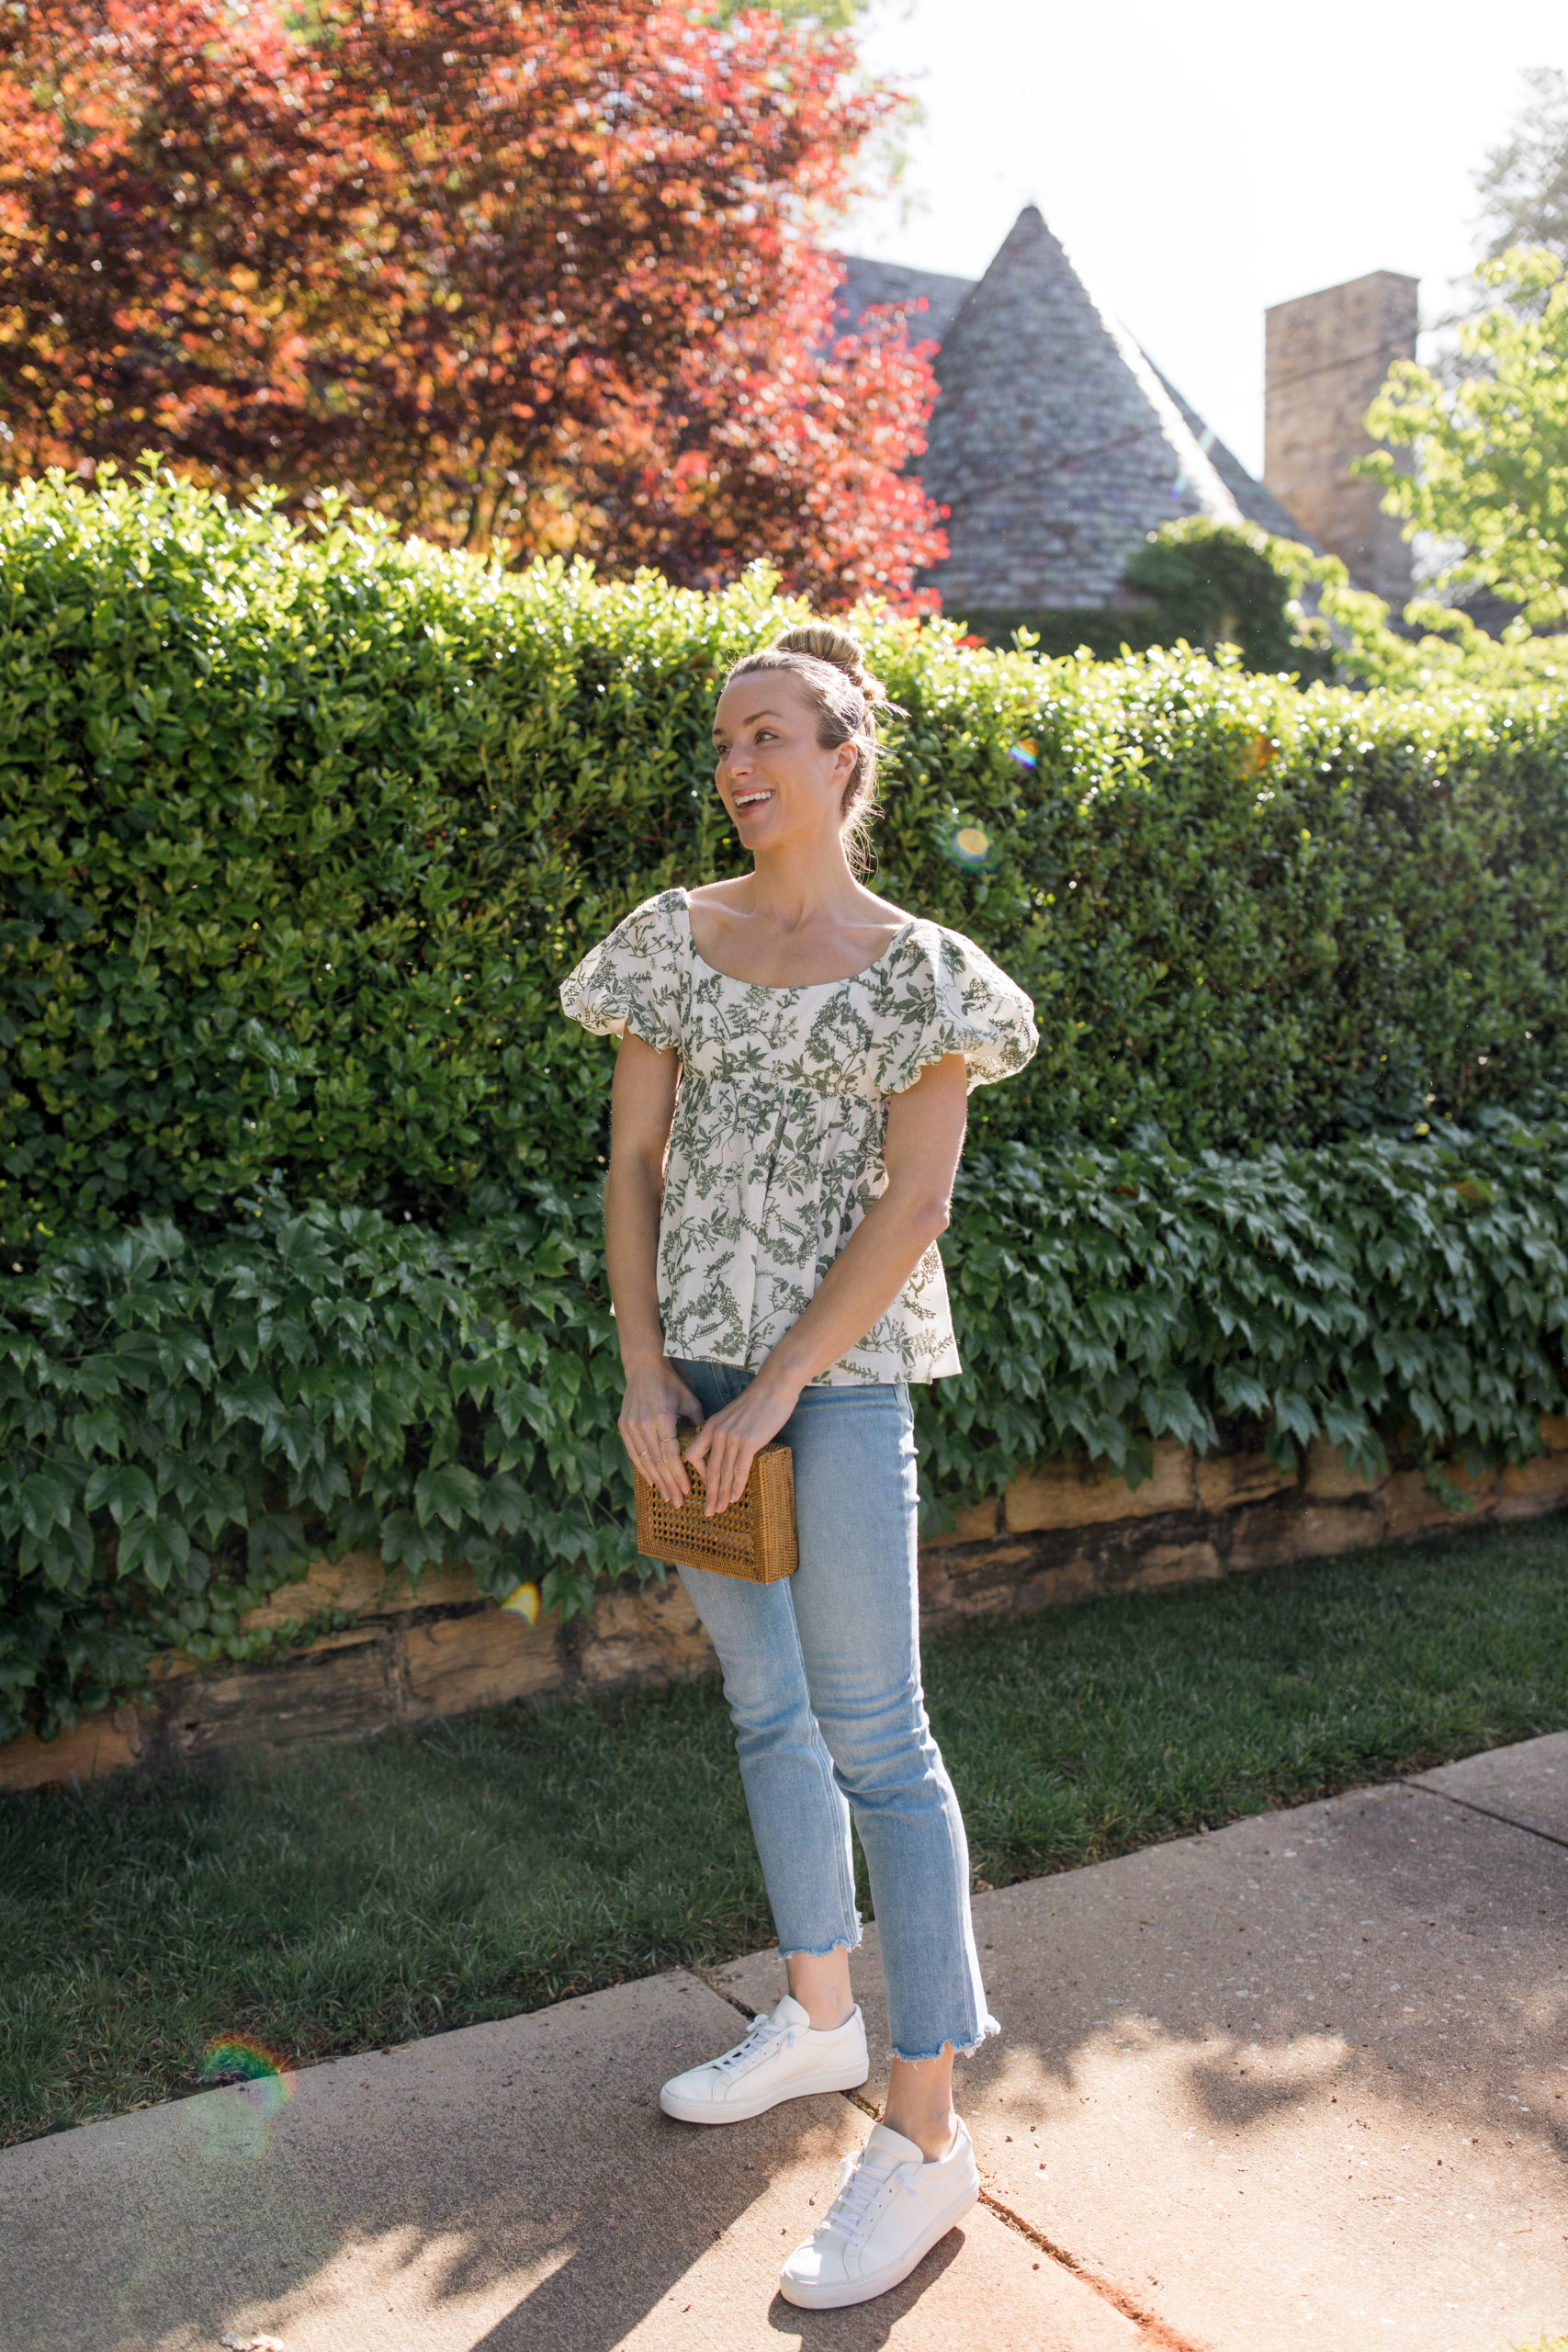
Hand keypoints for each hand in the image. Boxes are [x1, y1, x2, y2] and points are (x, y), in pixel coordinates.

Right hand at [619, 1358, 703, 1506]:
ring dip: (656, 1481)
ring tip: (666, 1497)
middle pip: (658, 1463)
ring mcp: (631, 1426)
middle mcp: (644, 1424)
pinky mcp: (623, 1426)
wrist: (643, 1367)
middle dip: (669, 1485)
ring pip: (644, 1461)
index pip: (671, 1455)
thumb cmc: (670, 1384)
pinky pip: (633, 1453)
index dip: (679, 1475)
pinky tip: (651, 1481)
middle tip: (678, 1503)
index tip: (688, 1490)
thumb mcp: (689, 1400)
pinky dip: (642, 1469)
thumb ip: (698, 1423)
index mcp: (662, 1418)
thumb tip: (709, 1446)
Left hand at [683, 1372, 799, 1516]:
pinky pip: (740, 1469)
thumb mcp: (733, 1415)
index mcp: (711, 1426)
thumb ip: (726, 1431)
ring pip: (724, 1473)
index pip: (693, 1455)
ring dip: (722, 1495)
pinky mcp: (749, 1442)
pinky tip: (736, 1497)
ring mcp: (732, 1438)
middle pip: (709, 1470)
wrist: (775, 1386)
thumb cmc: (758, 1401)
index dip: (698, 1473)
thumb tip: (729, 1450)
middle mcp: (718, 1433)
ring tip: (720, 1510)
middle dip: (709, 1494)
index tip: (707, 1485)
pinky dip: (737, 1486)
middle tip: (708, 1512)